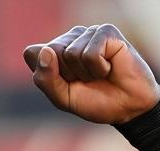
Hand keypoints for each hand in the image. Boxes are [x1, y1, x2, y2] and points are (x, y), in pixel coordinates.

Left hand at [23, 24, 159, 123]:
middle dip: (67, 75)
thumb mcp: (62, 98)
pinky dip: (99, 68)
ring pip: (70, 53)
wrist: (128, 108)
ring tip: (99, 74)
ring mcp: (87, 33)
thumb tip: (46, 50)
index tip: (65, 84)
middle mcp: (68, 39)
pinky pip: (90, 53)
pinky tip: (109, 67)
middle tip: (86, 80)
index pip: (31, 54)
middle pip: (50, 52)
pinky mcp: (106, 32)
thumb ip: (45, 79)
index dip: (46, 75)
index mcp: (53, 52)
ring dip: (86, 73)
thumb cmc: (95, 101)